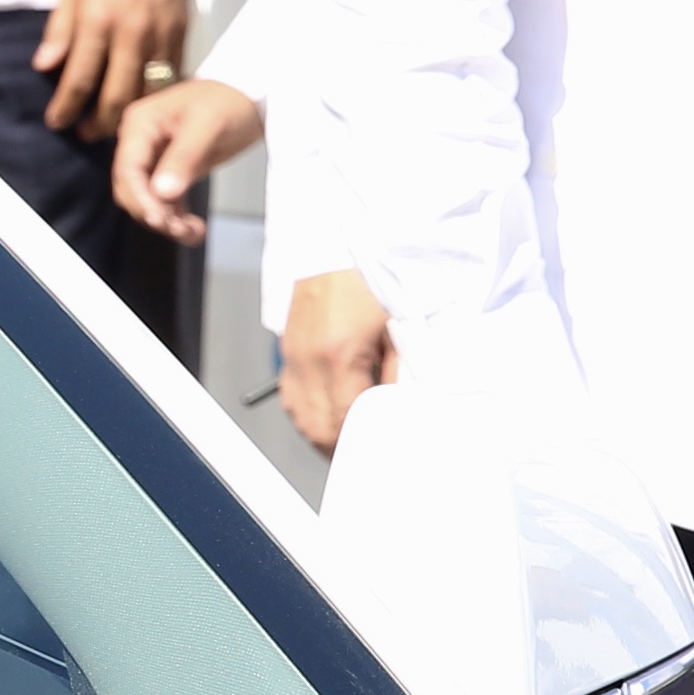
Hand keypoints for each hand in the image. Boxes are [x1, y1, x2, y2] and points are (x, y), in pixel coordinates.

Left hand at [33, 0, 203, 142]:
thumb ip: (60, 28)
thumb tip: (44, 66)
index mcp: (98, 20)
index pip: (78, 78)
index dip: (66, 106)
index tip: (56, 122)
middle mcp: (131, 33)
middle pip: (115, 95)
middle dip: (98, 122)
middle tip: (85, 135)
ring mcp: (160, 34)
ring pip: (147, 91)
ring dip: (129, 115)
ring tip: (114, 128)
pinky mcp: (182, 31)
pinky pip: (170, 74)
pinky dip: (157, 94)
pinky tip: (145, 103)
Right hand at [108, 75, 260, 245]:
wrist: (252, 95)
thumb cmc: (230, 100)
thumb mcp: (208, 126)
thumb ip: (184, 158)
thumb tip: (162, 193)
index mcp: (140, 125)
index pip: (127, 169)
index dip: (140, 199)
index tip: (160, 221)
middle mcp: (140, 142)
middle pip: (132, 189)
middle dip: (153, 213)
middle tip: (180, 230)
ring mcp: (154, 157)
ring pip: (147, 199)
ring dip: (166, 220)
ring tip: (193, 232)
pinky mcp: (170, 170)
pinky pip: (165, 201)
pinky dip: (176, 217)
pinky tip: (193, 229)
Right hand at [280, 268, 397, 453]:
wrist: (339, 239)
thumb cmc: (373, 274)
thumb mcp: (400, 324)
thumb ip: (401, 371)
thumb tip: (403, 407)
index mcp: (337, 353)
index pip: (344, 421)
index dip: (359, 444)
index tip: (377, 452)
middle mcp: (307, 357)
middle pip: (316, 427)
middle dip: (339, 447)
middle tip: (365, 455)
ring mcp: (293, 353)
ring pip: (300, 416)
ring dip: (323, 433)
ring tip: (348, 441)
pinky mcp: (290, 346)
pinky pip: (292, 395)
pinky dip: (309, 413)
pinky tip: (329, 415)